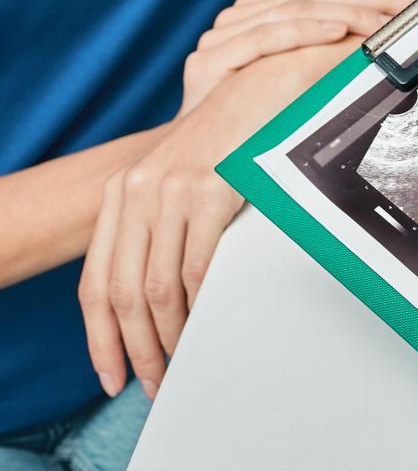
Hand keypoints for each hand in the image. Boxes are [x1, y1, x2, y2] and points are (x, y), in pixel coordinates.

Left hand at [79, 38, 360, 397]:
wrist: (268, 87)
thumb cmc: (237, 136)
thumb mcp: (187, 179)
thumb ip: (168, 224)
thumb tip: (170, 290)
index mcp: (124, 192)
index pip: (96, 281)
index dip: (101, 337)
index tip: (112, 373)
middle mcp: (137, 190)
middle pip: (120, 292)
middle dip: (134, 349)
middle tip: (152, 383)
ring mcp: (171, 189)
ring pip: (156, 287)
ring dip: (168, 336)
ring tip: (182, 363)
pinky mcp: (208, 189)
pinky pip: (198, 264)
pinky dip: (201, 304)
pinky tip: (209, 323)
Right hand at [180, 0, 417, 113]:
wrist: (202, 156)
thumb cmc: (258, 116)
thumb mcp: (308, 73)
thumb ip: (337, 47)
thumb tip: (393, 34)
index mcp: (269, 7)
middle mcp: (247, 12)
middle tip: (412, 1)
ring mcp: (227, 33)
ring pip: (298, 8)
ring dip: (350, 12)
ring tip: (385, 21)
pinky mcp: (214, 60)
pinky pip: (267, 38)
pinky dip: (306, 32)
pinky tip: (338, 32)